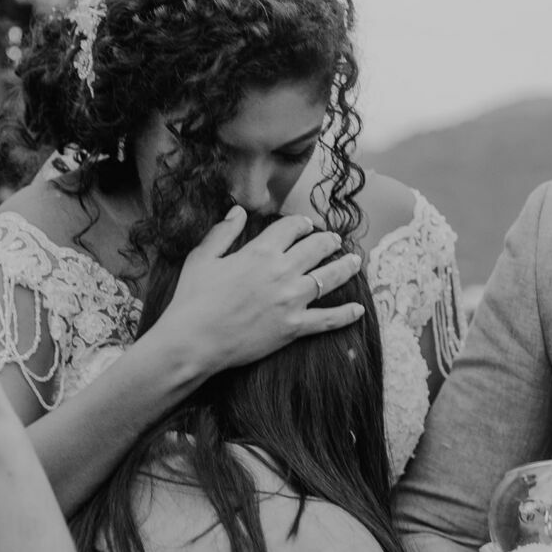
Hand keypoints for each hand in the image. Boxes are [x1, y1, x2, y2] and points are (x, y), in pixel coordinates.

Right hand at [156, 207, 365, 373]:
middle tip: (335, 240)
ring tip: (354, 262)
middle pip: (316, 248)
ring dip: (345, 267)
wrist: (194, 341)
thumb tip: (238, 211)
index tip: (306, 225)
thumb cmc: (193, 299)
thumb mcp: (202, 257)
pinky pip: (328, 319)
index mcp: (260, 252)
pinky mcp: (294, 327)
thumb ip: (223, 232)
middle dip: (329, 240)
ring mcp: (291, 300)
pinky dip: (346, 315)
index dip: (302, 223)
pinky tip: (359, 310)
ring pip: (329, 278)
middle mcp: (282, 272)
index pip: (291, 228)